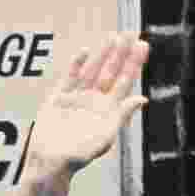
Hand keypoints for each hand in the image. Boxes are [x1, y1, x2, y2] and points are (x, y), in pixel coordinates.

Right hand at [26, 31, 148, 176]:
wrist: (51, 162)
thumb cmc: (80, 156)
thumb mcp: (106, 135)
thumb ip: (122, 115)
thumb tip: (142, 98)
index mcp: (109, 110)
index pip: (125, 82)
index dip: (134, 64)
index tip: (143, 46)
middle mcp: (95, 102)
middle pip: (111, 72)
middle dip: (121, 53)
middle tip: (132, 33)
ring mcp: (78, 98)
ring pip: (92, 70)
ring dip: (102, 54)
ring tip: (113, 36)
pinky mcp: (59, 99)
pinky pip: (69, 78)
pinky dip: (76, 65)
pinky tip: (84, 51)